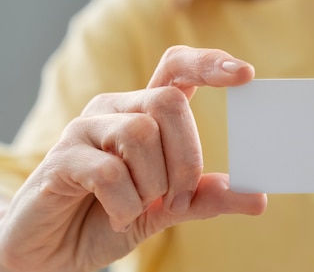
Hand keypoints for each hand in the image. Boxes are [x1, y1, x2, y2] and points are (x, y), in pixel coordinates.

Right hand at [0, 46, 266, 271]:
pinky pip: (109, 171)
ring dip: (153, 185)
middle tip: (178, 199)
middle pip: (169, 102)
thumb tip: (258, 198)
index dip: (209, 63)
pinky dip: (126, 204)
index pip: (177, 67)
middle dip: (186, 158)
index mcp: (144, 112)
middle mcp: (115, 109)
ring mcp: (85, 129)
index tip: (246, 73)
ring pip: (141, 133)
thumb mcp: (167, 209)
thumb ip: (206, 197)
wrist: (52, 252)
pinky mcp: (60, 158)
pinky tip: (119, 216)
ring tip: (141, 209)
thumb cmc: (109, 217)